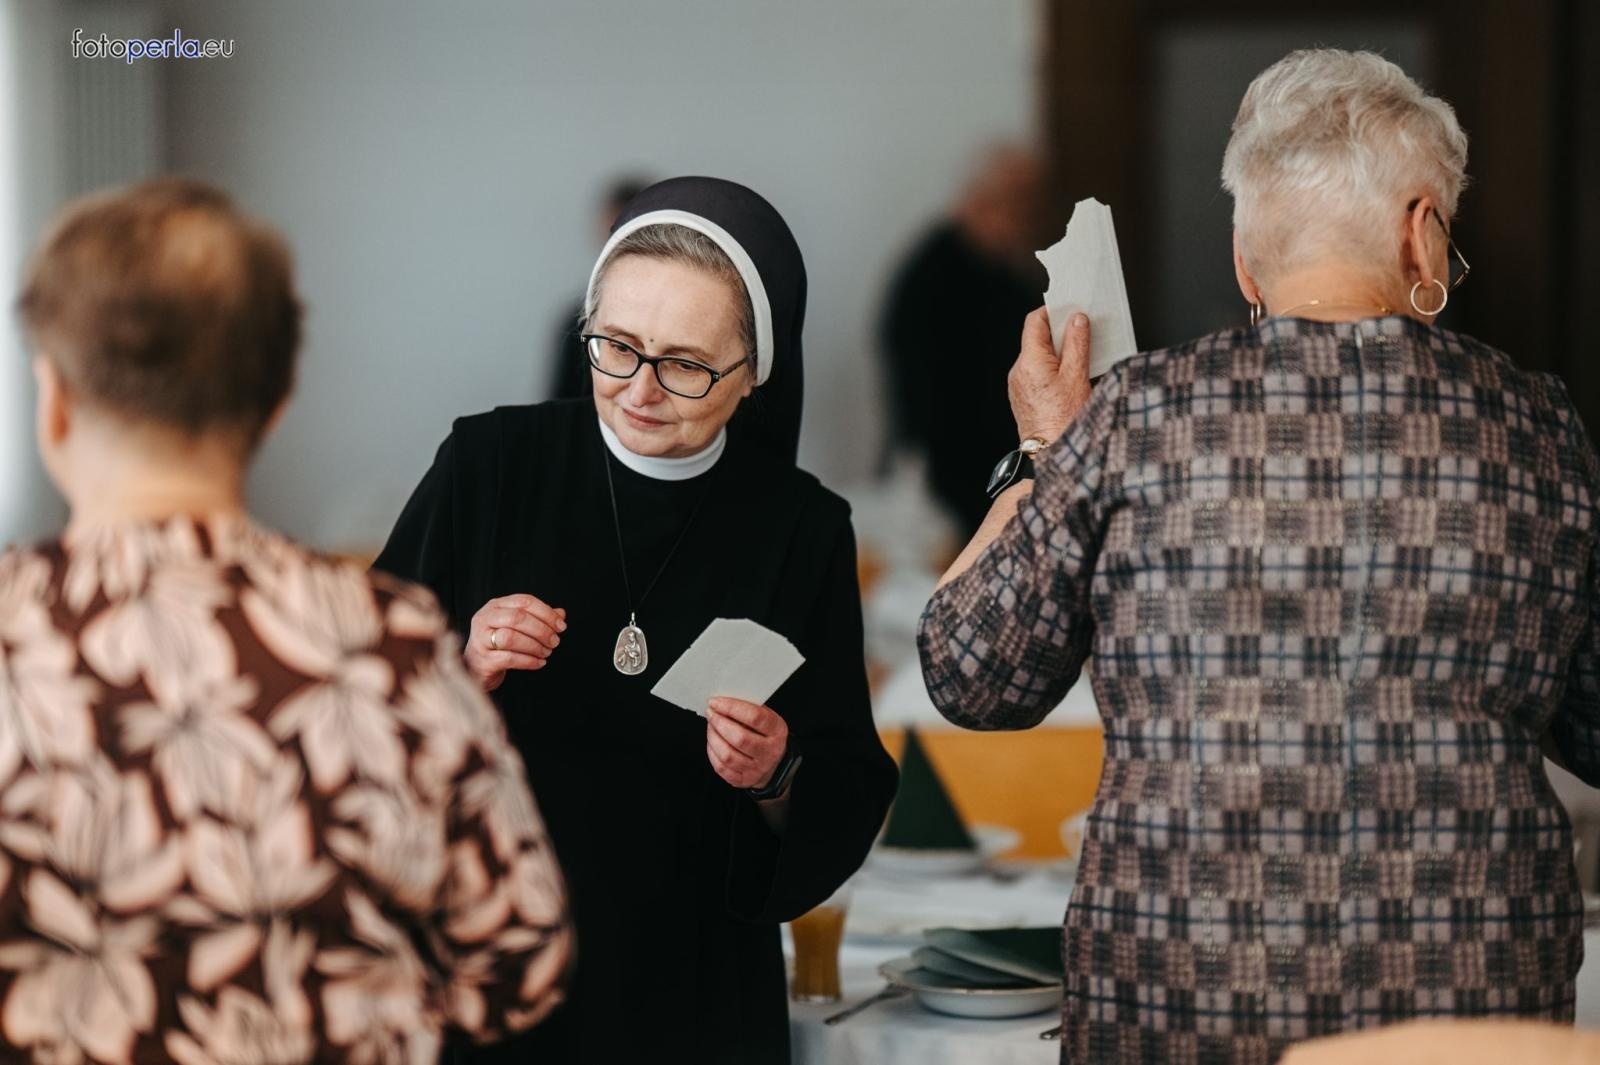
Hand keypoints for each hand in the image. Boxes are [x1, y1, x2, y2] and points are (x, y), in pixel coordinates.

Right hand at [465, 594, 566, 691]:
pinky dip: (528, 661)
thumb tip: (561, 613)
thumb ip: (538, 618)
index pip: (524, 601)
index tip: (561, 626)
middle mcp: (485, 618)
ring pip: (511, 637)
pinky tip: (539, 663)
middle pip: (517, 618)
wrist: (475, 667)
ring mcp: (480, 639)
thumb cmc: (498, 644)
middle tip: (555, 641)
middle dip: (541, 630)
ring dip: (535, 646)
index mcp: (495, 606)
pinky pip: (509, 658)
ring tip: (546, 652)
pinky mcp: (483, 659)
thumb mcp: (517, 627)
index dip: (546, 612)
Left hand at [705, 698, 788, 789]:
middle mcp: (770, 752)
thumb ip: (748, 708)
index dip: (732, 707)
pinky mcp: (744, 780)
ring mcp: (757, 769)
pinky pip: (722, 768)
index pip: (755, 717)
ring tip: (710, 726)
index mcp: (777, 731)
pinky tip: (712, 742)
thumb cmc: (764, 734)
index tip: (717, 702)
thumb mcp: (766, 717)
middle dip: (719, 723)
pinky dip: (712, 752)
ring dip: (713, 737)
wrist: (772, 762)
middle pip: (740, 738)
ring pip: (728, 755)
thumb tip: (722, 702)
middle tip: (711, 713)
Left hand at [1007, 306, 1091, 444]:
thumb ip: (1077, 344)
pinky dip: (1051, 369)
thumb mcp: (1077, 376)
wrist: (1051, 453)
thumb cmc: (1063, 420)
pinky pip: (1036, 373)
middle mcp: (1018, 371)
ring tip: (1079, 359)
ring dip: (1057, 353)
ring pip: (1037, 357)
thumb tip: (1077, 320)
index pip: (1034, 321)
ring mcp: (1018, 385)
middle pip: (1036, 339)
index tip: (1069, 309)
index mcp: (1029, 361)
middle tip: (1081, 332)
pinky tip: (1069, 378)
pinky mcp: (1023, 396)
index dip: (1052, 311)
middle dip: (1059, 334)